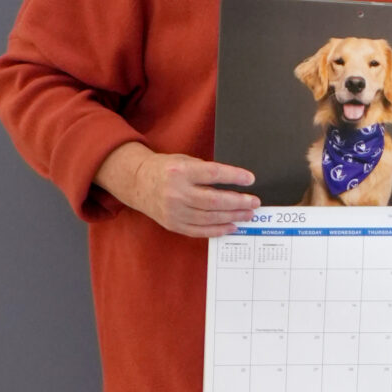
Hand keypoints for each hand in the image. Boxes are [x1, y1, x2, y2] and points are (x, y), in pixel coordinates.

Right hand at [95, 142, 258, 237]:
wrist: (137, 182)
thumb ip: (206, 171)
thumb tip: (235, 184)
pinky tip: (231, 226)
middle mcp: (176, 192)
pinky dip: (218, 230)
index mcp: (180, 172)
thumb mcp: (185, 161)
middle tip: (254, 202)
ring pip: (209, 218)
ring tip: (247, 214)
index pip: (213, 174)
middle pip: (214, 201)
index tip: (250, 179)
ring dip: (232, 217)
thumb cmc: (166, 169)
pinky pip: (199, 230)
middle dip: (238, 202)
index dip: (234, 177)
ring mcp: (174, 211)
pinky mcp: (173, 224)